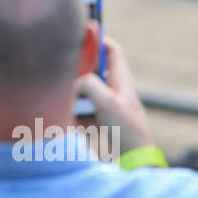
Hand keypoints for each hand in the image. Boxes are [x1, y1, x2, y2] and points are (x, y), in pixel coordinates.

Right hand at [73, 35, 154, 154]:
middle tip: (61, 74)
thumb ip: (88, 84)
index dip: (96, 39)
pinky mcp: (100, 121)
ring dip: (72, 98)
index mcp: (121, 79)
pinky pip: (81, 112)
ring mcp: (107, 105)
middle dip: (75, 73)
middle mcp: (114, 89)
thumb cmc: (127, 131)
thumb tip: (71, 81)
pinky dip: (74, 116)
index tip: (78, 35)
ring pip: (83, 93)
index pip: (111, 50)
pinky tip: (69, 125)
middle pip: (91, 71)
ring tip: (65, 105)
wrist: (136, 162)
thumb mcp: (106, 102)